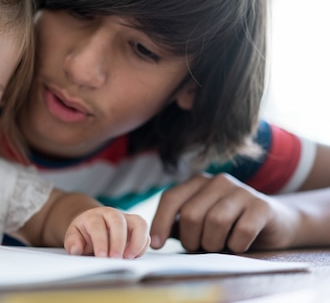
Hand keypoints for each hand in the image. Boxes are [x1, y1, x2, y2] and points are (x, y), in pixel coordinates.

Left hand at [64, 207, 149, 257]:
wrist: (92, 225)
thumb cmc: (83, 233)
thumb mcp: (73, 236)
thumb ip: (72, 242)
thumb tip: (75, 250)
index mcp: (93, 216)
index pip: (97, 226)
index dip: (100, 241)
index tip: (101, 257)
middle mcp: (111, 214)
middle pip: (118, 222)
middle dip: (118, 242)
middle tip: (115, 259)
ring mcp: (126, 219)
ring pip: (138, 223)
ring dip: (137, 241)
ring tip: (129, 258)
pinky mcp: (136, 227)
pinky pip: (145, 233)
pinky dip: (142, 246)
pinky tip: (133, 257)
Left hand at [150, 173, 296, 252]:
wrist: (277, 223)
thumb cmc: (229, 226)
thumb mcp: (199, 224)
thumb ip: (176, 226)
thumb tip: (152, 238)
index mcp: (198, 182)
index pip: (171, 198)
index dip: (160, 222)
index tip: (156, 245)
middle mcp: (218, 181)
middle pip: (191, 214)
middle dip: (191, 239)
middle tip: (200, 247)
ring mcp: (242, 190)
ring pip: (215, 221)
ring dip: (214, 243)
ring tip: (220, 246)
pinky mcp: (263, 205)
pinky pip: (242, 230)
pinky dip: (237, 245)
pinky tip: (239, 245)